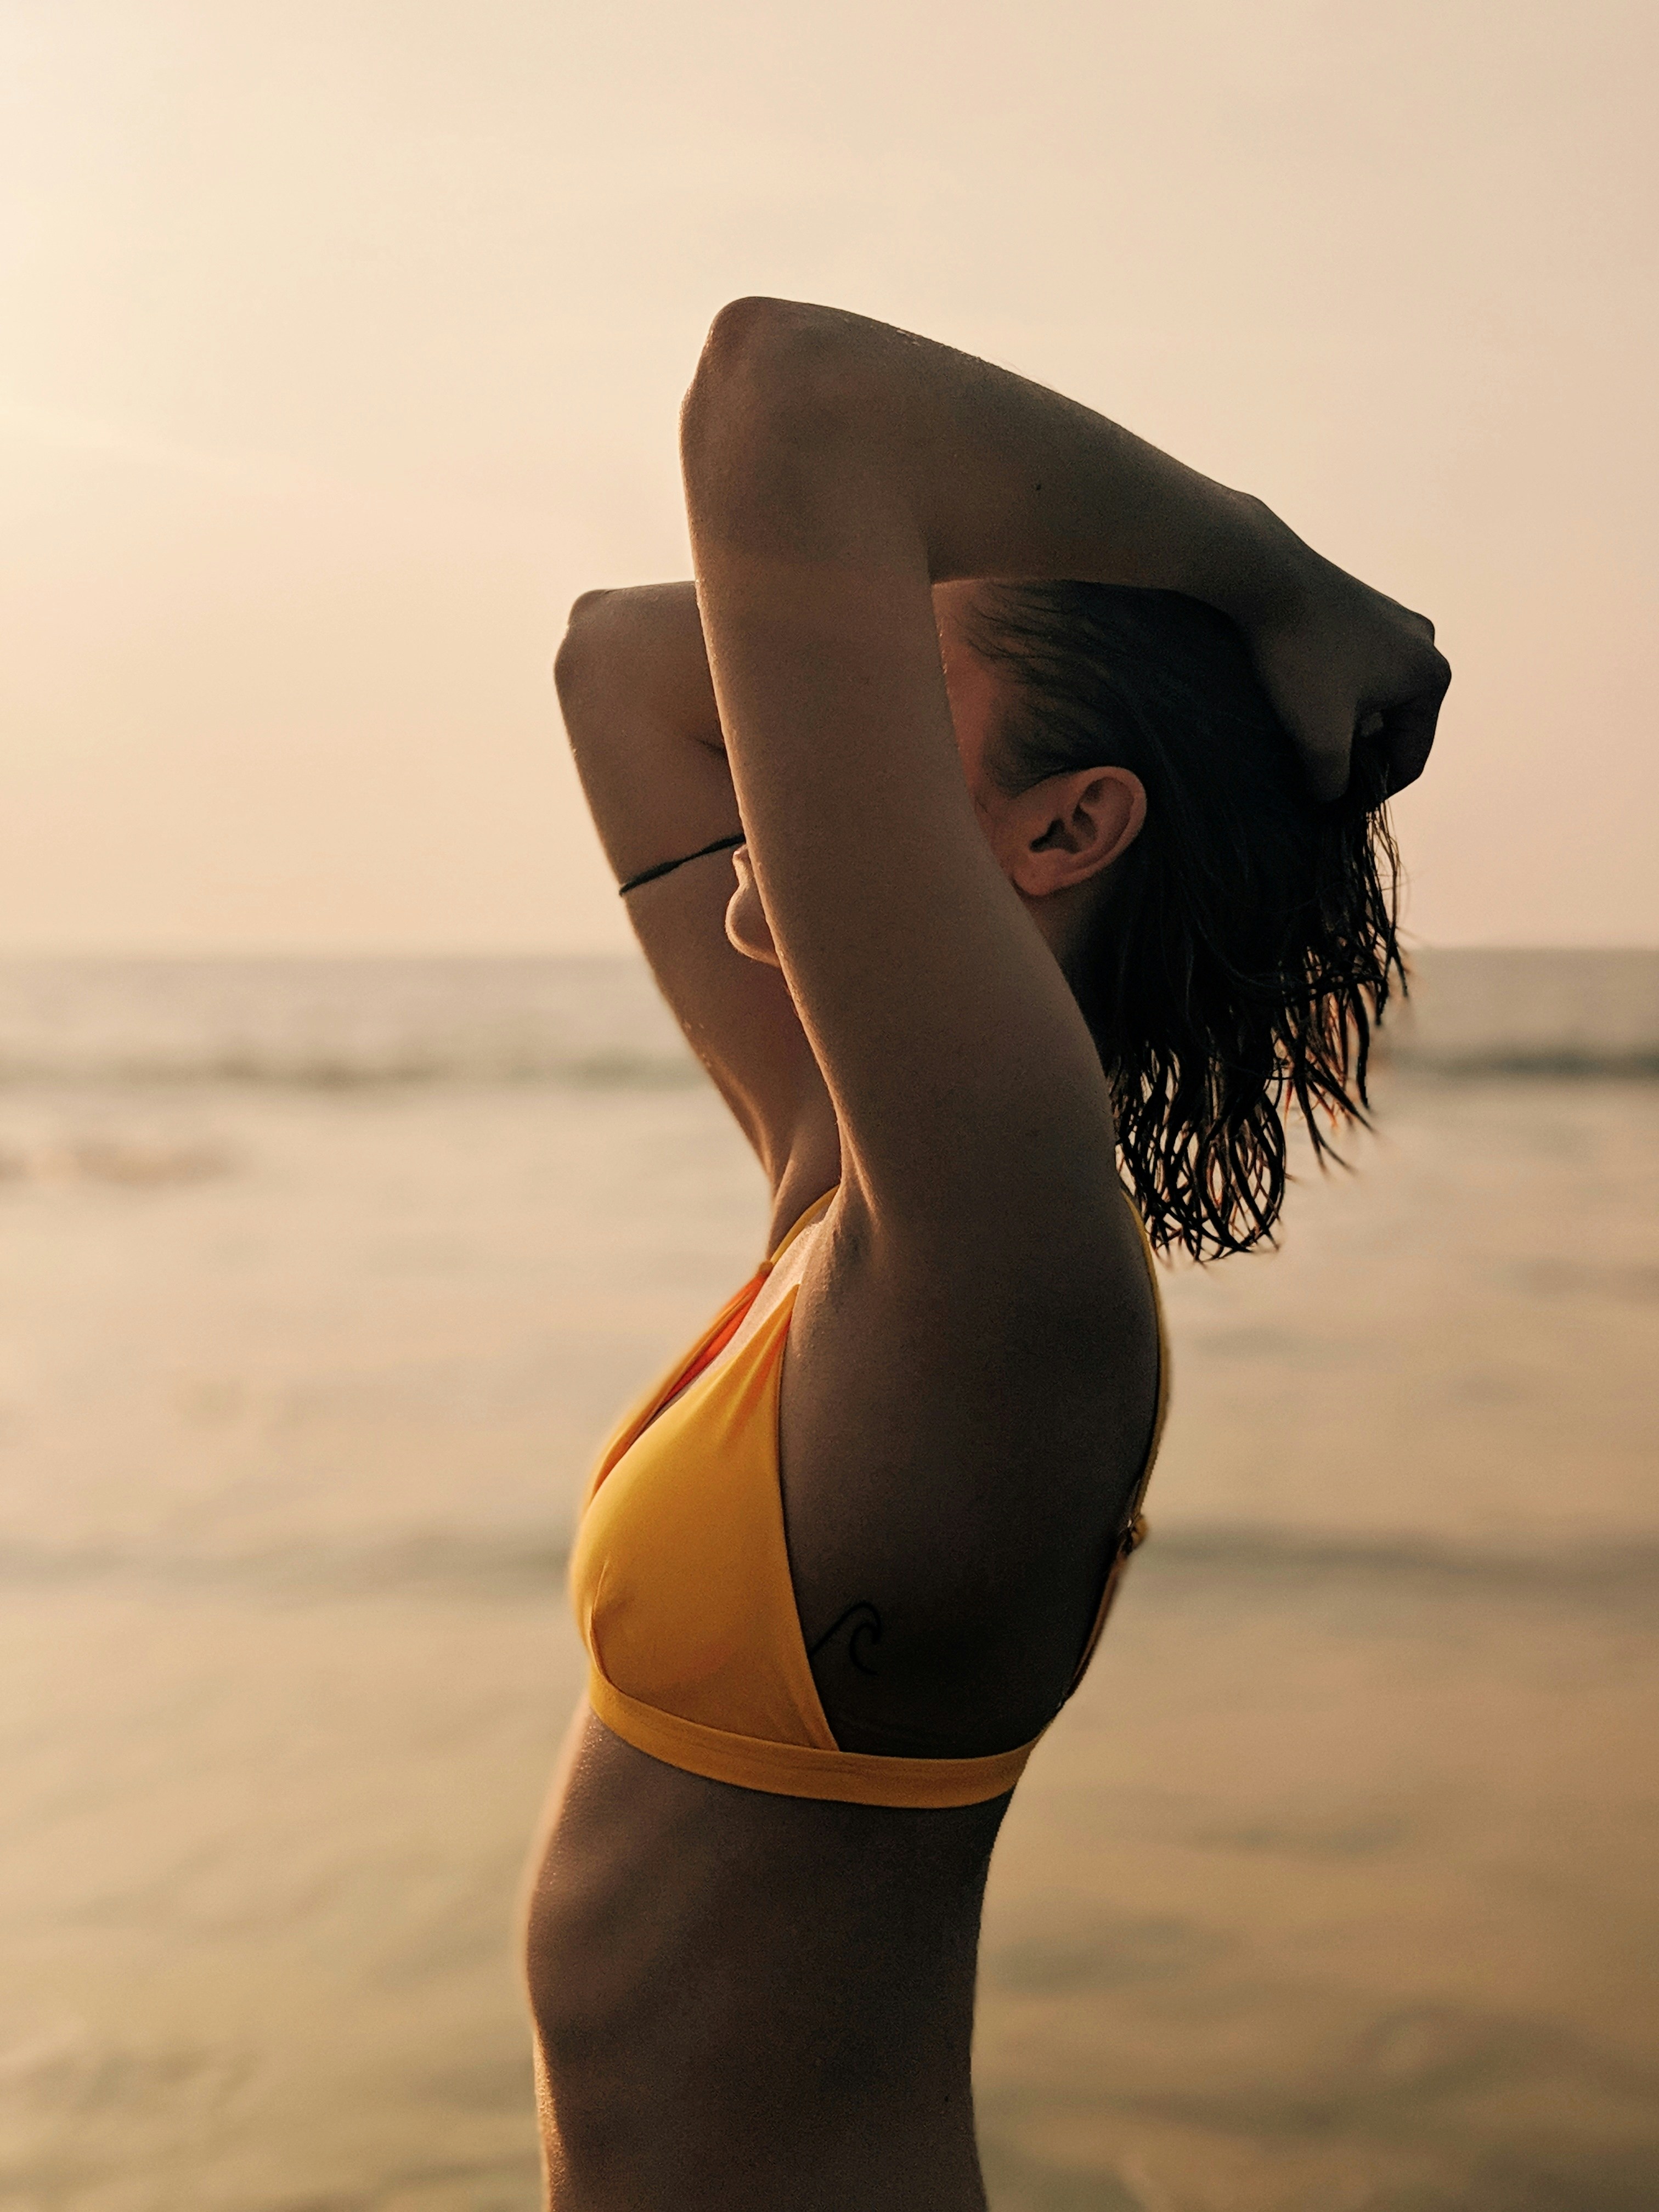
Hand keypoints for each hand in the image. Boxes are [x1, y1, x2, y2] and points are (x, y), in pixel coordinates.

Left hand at [1242, 544, 1449, 802]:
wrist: (1265, 576)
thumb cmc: (1302, 658)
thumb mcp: (1319, 736)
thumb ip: (1333, 780)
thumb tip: (1331, 800)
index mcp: (1431, 677)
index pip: (1412, 757)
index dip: (1375, 791)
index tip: (1337, 808)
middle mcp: (1424, 644)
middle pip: (1395, 726)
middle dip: (1359, 756)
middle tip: (1317, 781)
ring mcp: (1393, 621)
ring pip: (1373, 698)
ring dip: (1344, 725)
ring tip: (1304, 744)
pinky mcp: (1361, 608)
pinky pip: (1356, 669)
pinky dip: (1334, 693)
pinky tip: (1299, 704)